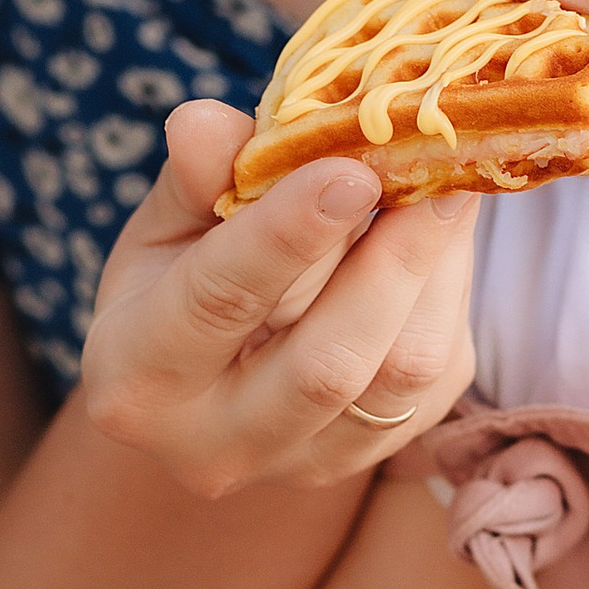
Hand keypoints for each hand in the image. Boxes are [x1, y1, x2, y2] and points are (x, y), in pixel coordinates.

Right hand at [82, 101, 476, 496]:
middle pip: (327, 365)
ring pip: (401, 373)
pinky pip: (438, 375)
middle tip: (432, 164)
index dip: (287, 234)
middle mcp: (217, 445)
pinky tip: (441, 233)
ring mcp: (304, 465)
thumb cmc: (179, 280)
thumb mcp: (167, 224)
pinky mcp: (378, 454)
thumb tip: (206, 123)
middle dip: (390, 256)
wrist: (214, 379)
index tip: (350, 169)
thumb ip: (195, 177)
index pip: (219, 302)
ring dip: (436, 267)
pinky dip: (450, 291)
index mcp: (139, 380)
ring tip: (448, 182)